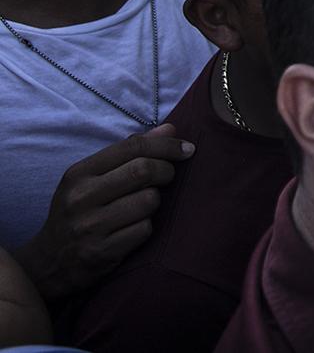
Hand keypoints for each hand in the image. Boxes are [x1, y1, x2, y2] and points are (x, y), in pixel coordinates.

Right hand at [16, 125, 195, 300]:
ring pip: (149, 201)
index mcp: (78, 174)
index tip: (187, 149)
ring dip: (155, 202)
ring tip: (142, 205)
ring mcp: (90, 227)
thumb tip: (171, 128)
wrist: (49, 262)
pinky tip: (132, 228)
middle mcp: (81, 198)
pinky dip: (147, 226)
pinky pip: (145, 230)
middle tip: (168, 176)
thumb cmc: (79, 212)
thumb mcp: (92, 178)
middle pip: (144, 170)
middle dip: (167, 170)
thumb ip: (129, 152)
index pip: (132, 147)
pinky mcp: (101, 252)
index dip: (166, 145)